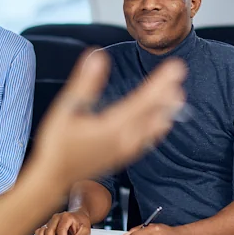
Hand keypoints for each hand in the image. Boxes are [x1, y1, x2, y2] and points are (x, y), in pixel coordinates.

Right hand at [21, 50, 185, 200]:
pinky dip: (158, 126)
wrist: (53, 178)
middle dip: (168, 93)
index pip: (144, 100)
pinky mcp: (124, 157)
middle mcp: (125, 140)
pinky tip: (162, 121)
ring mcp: (126, 150)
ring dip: (166, 110)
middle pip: (155, 113)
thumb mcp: (66, 109)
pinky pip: (149, 140)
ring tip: (177, 95)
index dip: (161, 82)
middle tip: (180, 75)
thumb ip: (85, 83)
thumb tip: (97, 56)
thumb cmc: (57, 144)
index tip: (175, 67)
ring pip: (155, 128)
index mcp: (112, 127)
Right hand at [36, 211, 92, 234]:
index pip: (62, 228)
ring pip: (43, 230)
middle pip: (50, 229)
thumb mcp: (86, 229)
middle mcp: (57, 218)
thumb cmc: (81, 223)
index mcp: (67, 217)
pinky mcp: (47, 226)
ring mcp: (51, 222)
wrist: (78, 216)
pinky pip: (40, 231)